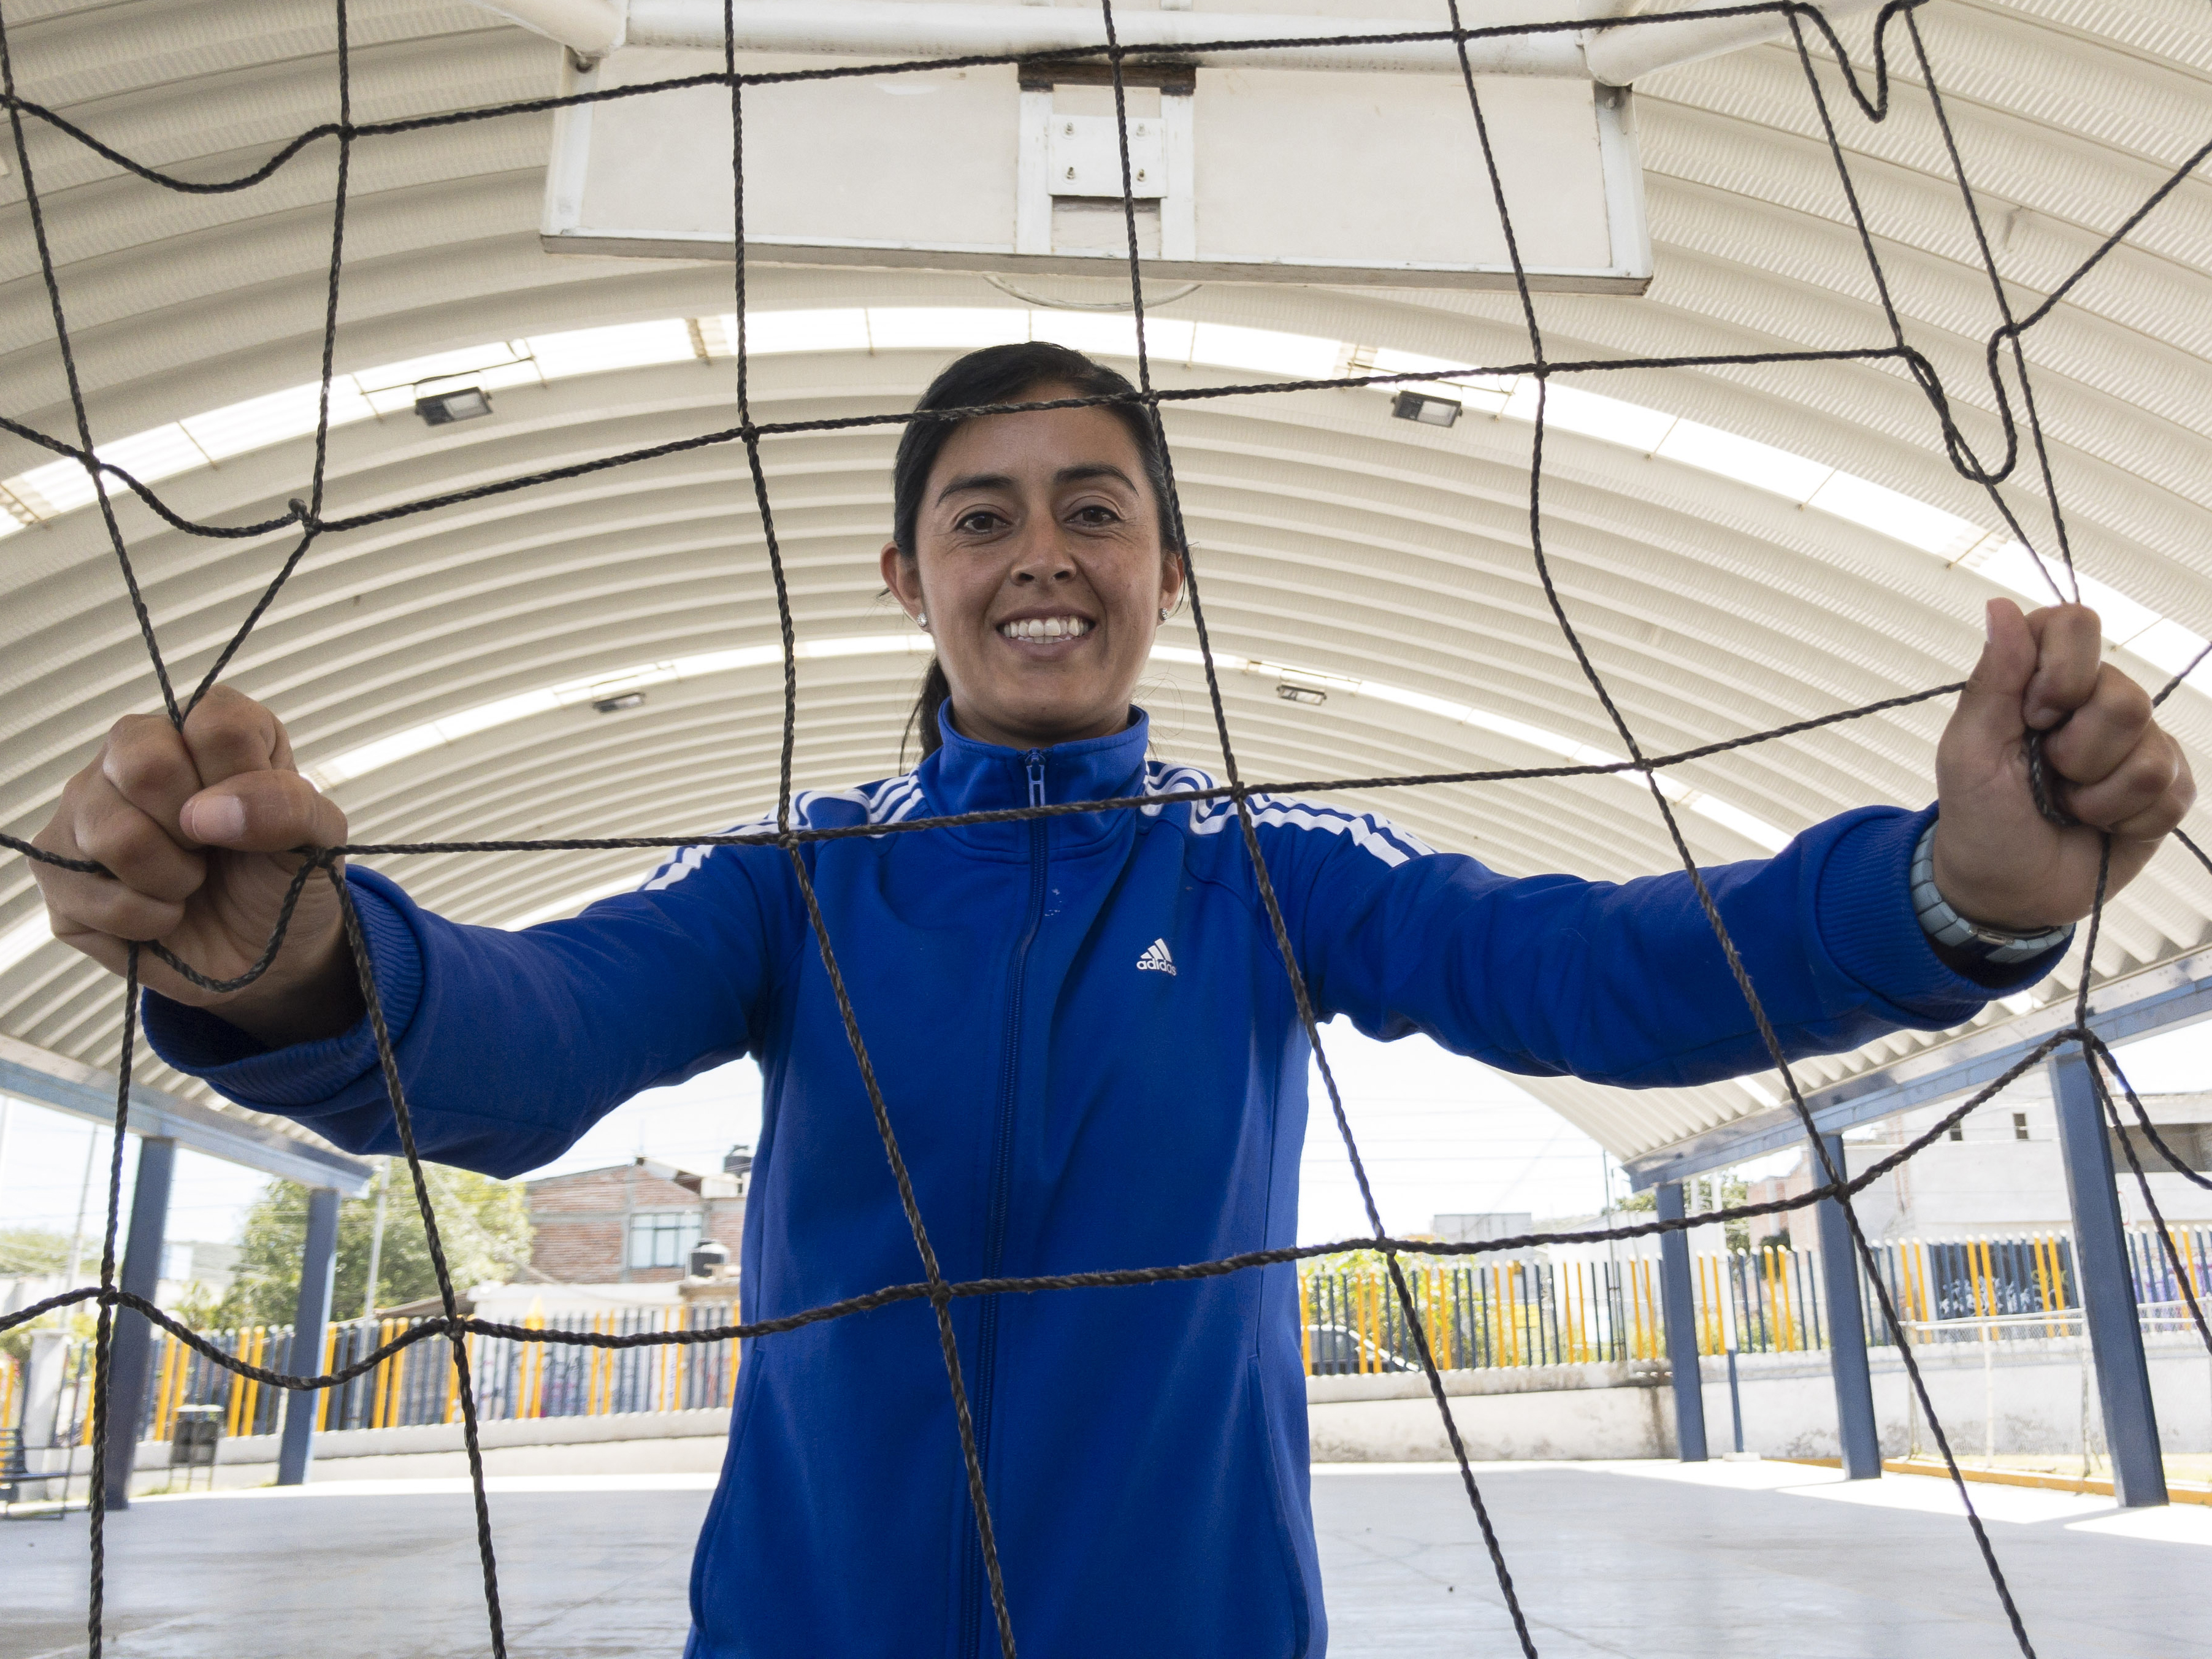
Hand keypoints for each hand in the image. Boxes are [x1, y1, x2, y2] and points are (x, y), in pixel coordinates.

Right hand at [31, 684, 362, 1046]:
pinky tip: (164, 913)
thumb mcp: (318, 838)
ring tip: (191, 882)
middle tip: (214, 851)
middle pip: (143, 765)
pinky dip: (147, 919)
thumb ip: (288, 806)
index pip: (214, 722)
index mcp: (204, 727)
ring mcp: (83, 809)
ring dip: (173, 879)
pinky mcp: (56, 869)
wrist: (265, 953)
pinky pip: (89, 894)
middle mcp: (131, 752)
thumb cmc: (284, 876)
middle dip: (196, 829)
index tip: (255, 818)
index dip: (242, 781)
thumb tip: (206, 812)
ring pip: (113, 833)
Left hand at [1932, 599, 2193, 929]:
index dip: (2063, 672)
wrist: (2008, 891)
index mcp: (2041, 677)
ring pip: (2149, 748)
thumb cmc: (1980, 817)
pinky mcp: (2166, 787)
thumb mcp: (1968, 751)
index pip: (2076, 624)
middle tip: (2045, 775)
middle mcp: (2096, 700)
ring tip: (2067, 804)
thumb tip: (2001, 605)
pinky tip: (2101, 826)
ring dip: (2097, 793)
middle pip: (2123, 695)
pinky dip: (2125, 818)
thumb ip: (1992, 679)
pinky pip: (2170, 790)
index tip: (2033, 717)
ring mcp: (2137, 742)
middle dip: (2076, 750)